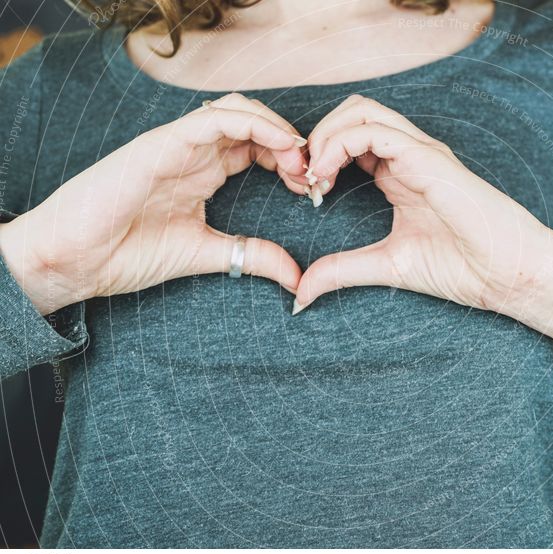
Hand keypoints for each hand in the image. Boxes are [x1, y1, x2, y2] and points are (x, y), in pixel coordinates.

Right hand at [0, 93, 307, 314]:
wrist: (74, 261)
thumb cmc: (127, 252)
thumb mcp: (207, 254)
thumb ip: (252, 256)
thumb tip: (297, 277)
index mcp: (203, 172)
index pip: (257, 147)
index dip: (290, 160)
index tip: (313, 188)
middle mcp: (193, 152)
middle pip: (253, 123)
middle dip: (290, 143)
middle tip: (312, 174)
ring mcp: (177, 144)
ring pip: (237, 111)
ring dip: (276, 128)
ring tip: (298, 159)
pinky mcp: (160, 144)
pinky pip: (212, 119)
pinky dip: (252, 124)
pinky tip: (279, 144)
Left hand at [294, 95, 552, 343]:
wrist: (508, 275)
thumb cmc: (462, 267)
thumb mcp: (387, 266)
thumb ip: (343, 271)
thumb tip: (301, 292)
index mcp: (400, 174)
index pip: (351, 138)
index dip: (319, 156)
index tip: (306, 194)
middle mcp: (410, 155)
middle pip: (352, 113)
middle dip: (316, 138)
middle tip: (303, 179)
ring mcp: (421, 153)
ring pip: (361, 111)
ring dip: (325, 136)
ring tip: (313, 176)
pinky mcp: (429, 160)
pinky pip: (375, 132)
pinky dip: (340, 144)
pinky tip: (327, 176)